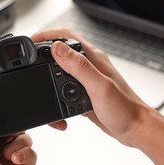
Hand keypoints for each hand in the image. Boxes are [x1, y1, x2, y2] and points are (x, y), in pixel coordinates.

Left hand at [0, 73, 36, 164]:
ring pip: (28, 138)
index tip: (7, 113)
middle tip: (6, 133)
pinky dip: (25, 154)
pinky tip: (13, 158)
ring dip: (19, 143)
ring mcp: (10, 152)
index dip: (8, 111)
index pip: (4, 112)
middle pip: (20, 123)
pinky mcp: (21, 164)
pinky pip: (33, 153)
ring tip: (5, 150)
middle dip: (16, 128)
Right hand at [31, 28, 152, 145]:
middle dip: (43, 51)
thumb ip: (78, 66)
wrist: (134, 129)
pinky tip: (54, 100)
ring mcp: (87, 79)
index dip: (47, 34)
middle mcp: (89, 66)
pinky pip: (65, 87)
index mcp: (93, 58)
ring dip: (48, 72)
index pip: (67, 36)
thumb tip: (57, 48)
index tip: (31, 39)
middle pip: (61, 50)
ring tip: (37, 77)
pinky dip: (55, 91)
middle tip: (29, 59)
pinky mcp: (85, 93)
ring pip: (61, 69)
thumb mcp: (98, 86)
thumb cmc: (124, 108)